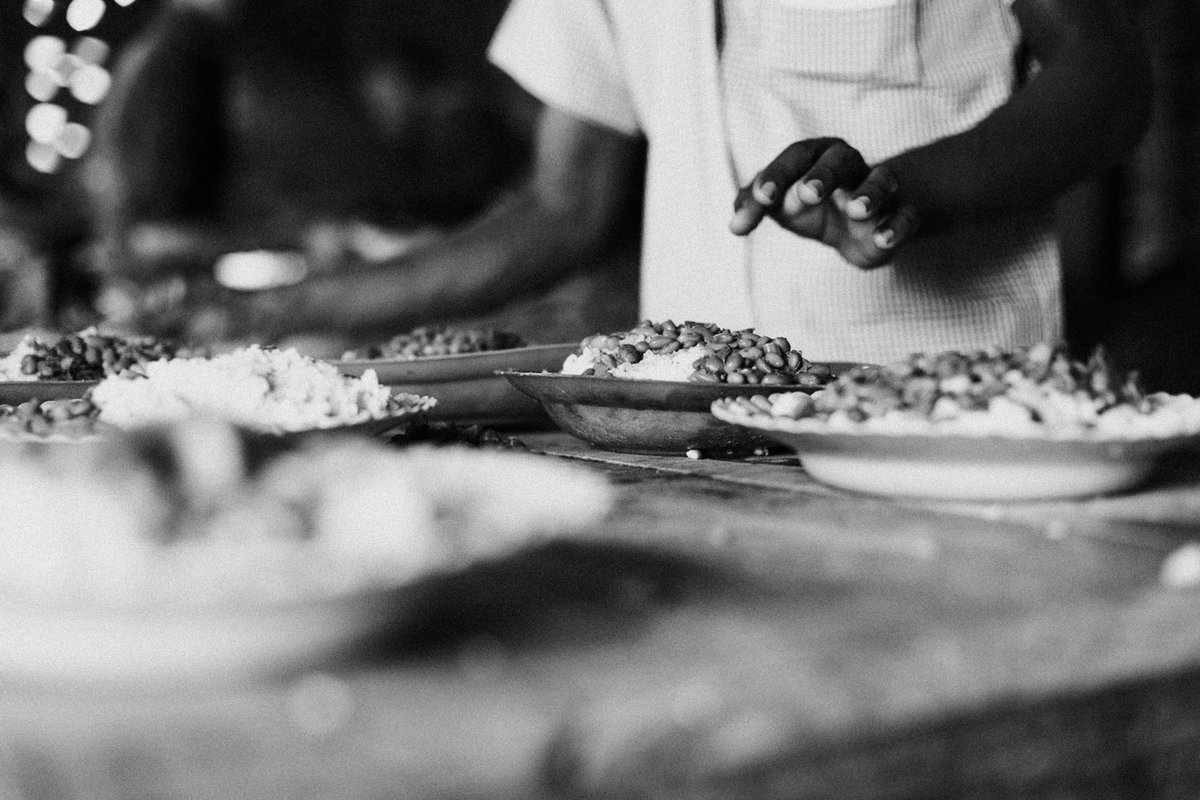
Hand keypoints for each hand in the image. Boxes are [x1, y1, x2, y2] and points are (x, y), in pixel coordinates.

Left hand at [729, 138, 919, 268]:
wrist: (858, 229)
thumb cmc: (811, 207)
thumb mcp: (780, 203)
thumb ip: (754, 206)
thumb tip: (735, 224)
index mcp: (815, 156)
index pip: (795, 157)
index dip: (778, 175)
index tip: (763, 198)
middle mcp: (849, 165)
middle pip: (839, 158)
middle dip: (824, 174)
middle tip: (808, 193)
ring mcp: (878, 188)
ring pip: (881, 179)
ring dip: (870, 193)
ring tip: (857, 211)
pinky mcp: (900, 213)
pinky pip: (905, 214)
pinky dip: (897, 225)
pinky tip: (882, 240)